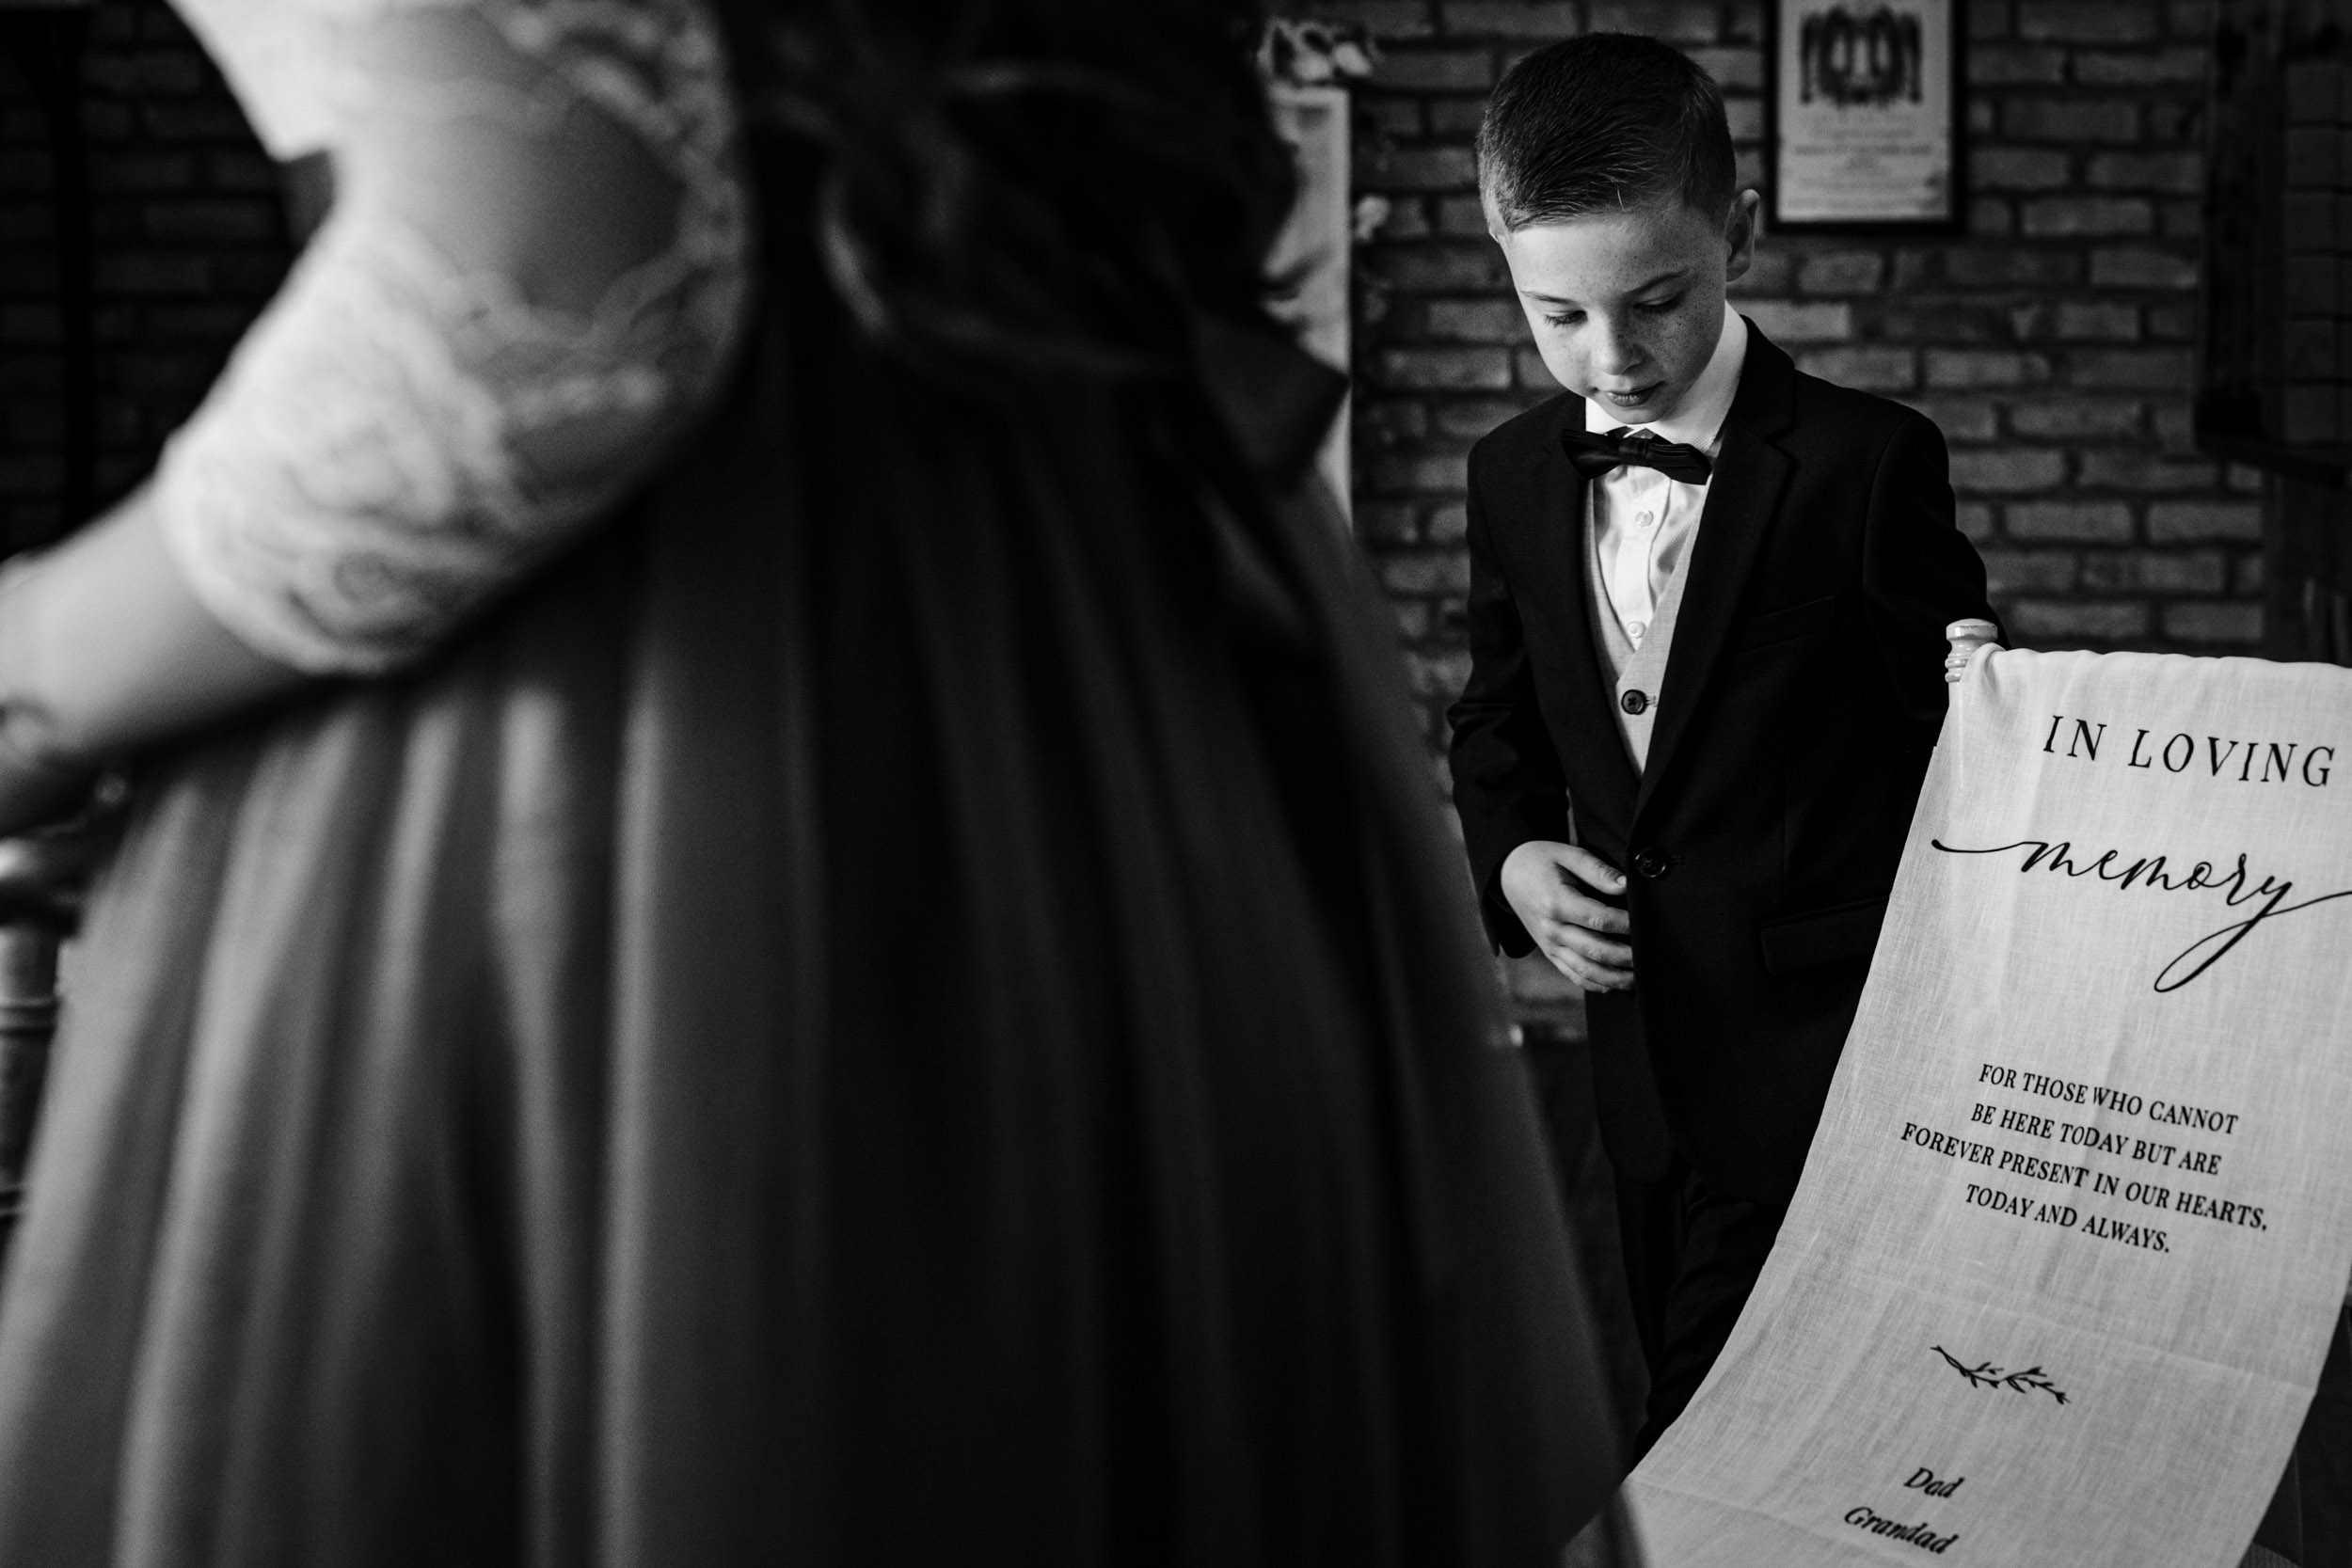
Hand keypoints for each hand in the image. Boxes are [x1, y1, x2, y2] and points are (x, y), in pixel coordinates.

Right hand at [1499, 839, 1633, 992]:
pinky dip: (1599, 985)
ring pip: (1586, 971)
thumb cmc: (1542, 861)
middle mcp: (1551, 929)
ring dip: (1616, 978)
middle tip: (1652, 956)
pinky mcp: (1551, 955)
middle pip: (1595, 950)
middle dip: (1627, 957)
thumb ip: (1598, 870)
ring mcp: (1550, 946)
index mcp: (1555, 902)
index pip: (1598, 919)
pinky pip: (1575, 976)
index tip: (1646, 923)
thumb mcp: (1568, 854)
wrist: (1509, 876)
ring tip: (1641, 977)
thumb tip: (1626, 885)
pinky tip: (1619, 985)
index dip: (1626, 924)